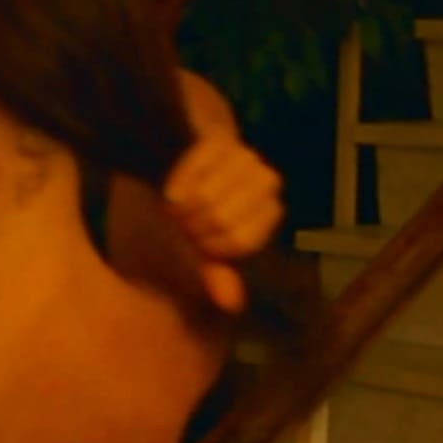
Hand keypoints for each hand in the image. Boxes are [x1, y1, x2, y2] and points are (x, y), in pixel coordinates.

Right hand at [163, 135, 282, 312]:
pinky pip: (192, 173)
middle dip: (193, 226)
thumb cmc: (198, 209)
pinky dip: (176, 185)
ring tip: (179, 206)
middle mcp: (266, 181)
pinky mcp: (219, 138)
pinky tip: (172, 190)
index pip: (240, 241)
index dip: (212, 246)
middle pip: (221, 220)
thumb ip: (218, 272)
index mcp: (269, 211)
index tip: (199, 243)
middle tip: (185, 222)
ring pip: (206, 198)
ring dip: (183, 207)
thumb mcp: (205, 247)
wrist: (186, 158)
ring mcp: (246, 156)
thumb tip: (232, 305)